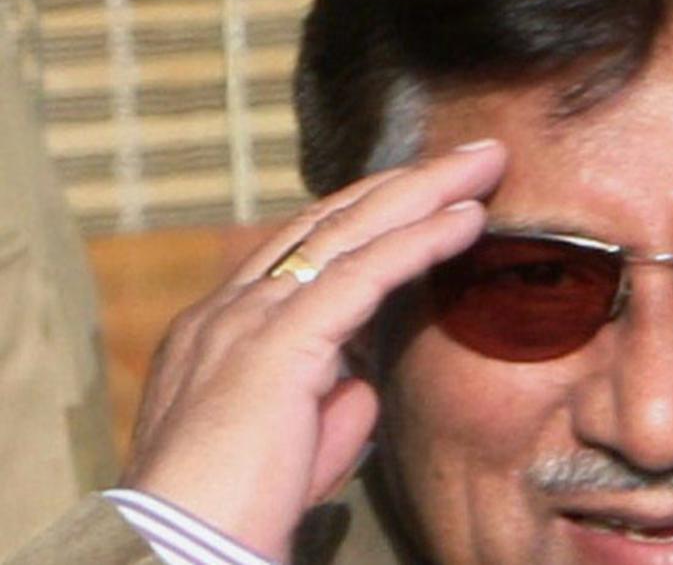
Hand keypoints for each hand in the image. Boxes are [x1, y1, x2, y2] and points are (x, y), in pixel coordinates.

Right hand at [121, 140, 506, 560]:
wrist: (179, 549)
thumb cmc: (236, 509)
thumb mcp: (294, 443)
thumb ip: (329, 402)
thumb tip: (363, 382)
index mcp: (226, 326)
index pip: (306, 246)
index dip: (371, 214)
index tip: (426, 194)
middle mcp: (232, 307)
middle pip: (332, 220)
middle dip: (405, 183)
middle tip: (468, 157)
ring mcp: (249, 317)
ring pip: (352, 230)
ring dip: (425, 191)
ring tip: (482, 166)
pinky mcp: (278, 343)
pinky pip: (365, 274)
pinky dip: (421, 241)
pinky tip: (467, 220)